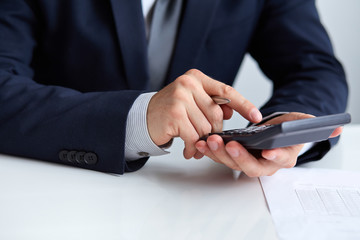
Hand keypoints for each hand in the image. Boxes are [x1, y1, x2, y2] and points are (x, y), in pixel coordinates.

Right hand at [147, 69, 261, 158]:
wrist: (143, 117)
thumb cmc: (171, 110)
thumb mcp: (192, 101)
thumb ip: (212, 103)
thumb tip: (230, 110)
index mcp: (196, 78)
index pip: (226, 91)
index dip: (244, 105)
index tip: (257, 116)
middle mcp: (188, 84)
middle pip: (216, 114)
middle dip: (214, 131)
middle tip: (205, 139)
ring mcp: (180, 98)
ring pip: (206, 127)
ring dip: (202, 142)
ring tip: (194, 145)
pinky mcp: (174, 114)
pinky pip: (194, 137)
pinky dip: (193, 148)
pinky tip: (188, 150)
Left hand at [195, 112, 342, 176]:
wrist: (271, 132)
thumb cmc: (284, 130)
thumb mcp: (299, 124)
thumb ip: (310, 125)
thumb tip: (335, 128)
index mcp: (282, 158)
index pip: (280, 161)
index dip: (275, 157)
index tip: (268, 152)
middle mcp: (263, 164)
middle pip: (250, 166)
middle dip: (239, 156)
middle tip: (229, 144)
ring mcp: (246, 161)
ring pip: (232, 162)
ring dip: (219, 153)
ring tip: (209, 141)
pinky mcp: (232, 156)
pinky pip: (220, 156)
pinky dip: (210, 150)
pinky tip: (201, 142)